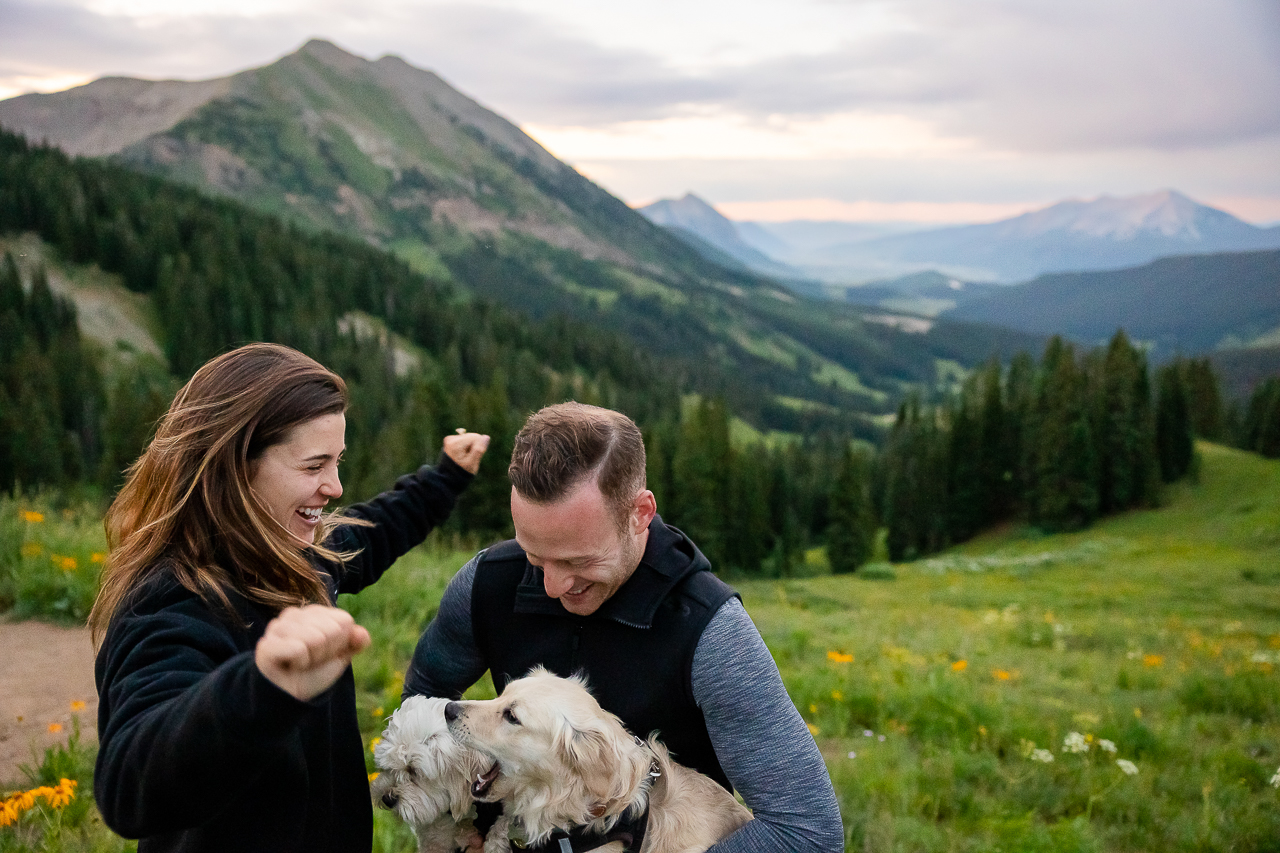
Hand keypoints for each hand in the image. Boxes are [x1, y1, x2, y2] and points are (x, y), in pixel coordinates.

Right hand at [255, 605, 370, 701]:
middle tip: (311, 660)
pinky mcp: (267, 644)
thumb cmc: (314, 672)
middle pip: (331, 630)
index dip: (339, 643)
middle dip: (326, 652)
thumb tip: (361, 634)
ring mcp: (277, 627)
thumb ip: (355, 642)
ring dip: (312, 659)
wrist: (290, 696)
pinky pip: (298, 649)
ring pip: (315, 638)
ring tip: (300, 663)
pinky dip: (300, 663)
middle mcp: (293, 614)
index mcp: (313, 612)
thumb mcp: (340, 656)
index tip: (324, 653)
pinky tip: (290, 666)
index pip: (344, 621)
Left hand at [443, 430, 490, 473]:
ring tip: (464, 458)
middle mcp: (451, 439)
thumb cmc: (461, 472)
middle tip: (467, 458)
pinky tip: (461, 455)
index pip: (476, 437)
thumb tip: (486, 437)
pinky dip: (466, 447)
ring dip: (470, 447)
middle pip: (472, 436)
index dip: (478, 448)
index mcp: (455, 444)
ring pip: (469, 438)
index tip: (471, 458)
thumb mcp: (472, 464)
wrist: (449, 477)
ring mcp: (450, 439)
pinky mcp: (450, 440)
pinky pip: (465, 440)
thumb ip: (479, 450)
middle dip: (473, 447)